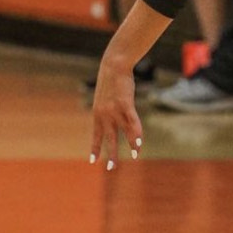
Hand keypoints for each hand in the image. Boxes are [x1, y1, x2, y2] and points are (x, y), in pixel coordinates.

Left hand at [89, 55, 143, 170]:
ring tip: (135, 155)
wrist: (113, 65)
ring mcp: (115, 110)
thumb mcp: (104, 97)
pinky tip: (139, 143)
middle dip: (111, 154)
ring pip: (124, 132)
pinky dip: (136, 133)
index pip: (96, 136)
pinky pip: (132, 122)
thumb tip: (110, 117)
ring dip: (131, 144)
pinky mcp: (125, 104)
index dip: (95, 148)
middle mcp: (105, 115)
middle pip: (109, 139)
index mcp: (98, 114)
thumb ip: (106, 109)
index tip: (92, 161)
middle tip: (111, 168)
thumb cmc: (110, 80)